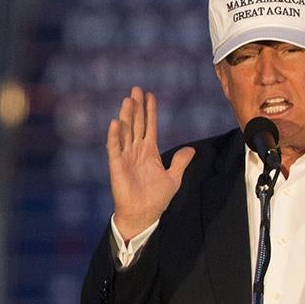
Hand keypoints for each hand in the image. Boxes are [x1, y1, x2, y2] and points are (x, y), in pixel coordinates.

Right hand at [105, 87, 194, 241]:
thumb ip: (181, 162)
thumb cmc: (156, 198)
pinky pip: (115, 148)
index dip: (150, 111)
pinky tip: (114, 123)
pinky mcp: (117, 166)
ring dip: (126, 116)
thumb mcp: (174, 178)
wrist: (144, 214)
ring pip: (125, 132)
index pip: (150, 127)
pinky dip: (114, 136)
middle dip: (136, 107)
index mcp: (150, 152)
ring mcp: (126, 157)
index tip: (150, 95)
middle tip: (136, 89)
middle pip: (136, 124)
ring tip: (127, 100)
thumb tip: (190, 149)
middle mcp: (137, 151)